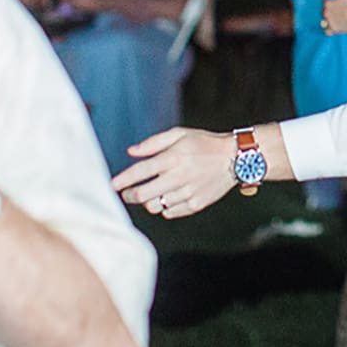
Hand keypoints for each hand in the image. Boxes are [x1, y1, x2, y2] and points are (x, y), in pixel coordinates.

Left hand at [112, 127, 236, 217]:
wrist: (234, 158)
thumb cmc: (204, 144)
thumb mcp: (180, 134)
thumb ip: (153, 143)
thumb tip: (131, 152)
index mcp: (173, 157)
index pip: (140, 172)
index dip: (122, 180)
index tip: (111, 185)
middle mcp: (179, 176)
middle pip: (143, 195)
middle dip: (130, 196)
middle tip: (127, 193)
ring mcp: (188, 192)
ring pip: (155, 206)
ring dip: (148, 201)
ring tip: (151, 193)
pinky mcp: (195, 204)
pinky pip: (170, 212)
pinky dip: (165, 207)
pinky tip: (170, 196)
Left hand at [321, 0, 346, 34]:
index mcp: (328, 3)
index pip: (324, 2)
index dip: (328, 1)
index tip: (332, 2)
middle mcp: (326, 13)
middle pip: (323, 12)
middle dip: (327, 11)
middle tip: (335, 11)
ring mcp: (330, 22)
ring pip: (323, 21)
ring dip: (326, 20)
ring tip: (333, 20)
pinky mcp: (334, 30)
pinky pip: (327, 31)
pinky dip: (328, 30)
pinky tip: (332, 28)